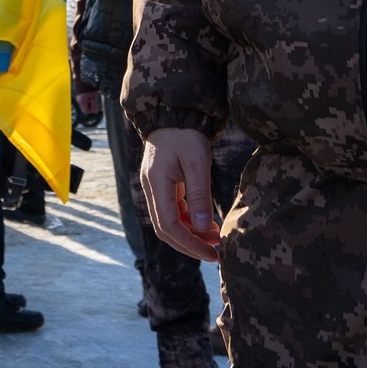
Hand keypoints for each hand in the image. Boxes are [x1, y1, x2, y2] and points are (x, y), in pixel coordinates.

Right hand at [140, 127, 220, 261]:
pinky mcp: (162, 185)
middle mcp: (151, 189)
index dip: (189, 243)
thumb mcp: (197, 161)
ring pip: (169, 222)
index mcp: (157, 184)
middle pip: (165, 229)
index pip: (168, 225)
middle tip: (214, 254)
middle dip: (189, 245)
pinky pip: (172, 211)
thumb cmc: (186, 134)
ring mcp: (155, 187)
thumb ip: (200, 195)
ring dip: (190, 234)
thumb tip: (204, 228)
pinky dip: (188, 221)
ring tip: (215, 238)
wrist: (174, 113)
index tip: (211, 252)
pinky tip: (206, 224)